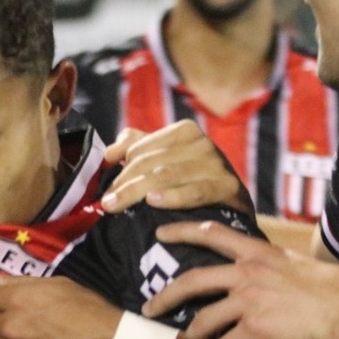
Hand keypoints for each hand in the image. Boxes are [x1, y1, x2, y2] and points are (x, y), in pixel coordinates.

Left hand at [100, 121, 251, 213]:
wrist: (234, 206)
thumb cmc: (192, 182)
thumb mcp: (165, 161)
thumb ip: (137, 149)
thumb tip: (110, 152)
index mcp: (184, 131)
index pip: (140, 148)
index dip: (119, 169)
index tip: (105, 189)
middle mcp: (202, 143)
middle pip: (151, 162)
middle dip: (124, 183)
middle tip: (106, 204)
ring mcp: (216, 163)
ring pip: (167, 176)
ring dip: (136, 192)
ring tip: (115, 206)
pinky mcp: (228, 186)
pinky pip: (195, 192)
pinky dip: (174, 197)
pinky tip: (153, 202)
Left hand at [145, 220, 338, 338]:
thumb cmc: (334, 291)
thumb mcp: (299, 266)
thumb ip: (276, 266)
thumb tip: (269, 270)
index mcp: (259, 253)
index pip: (212, 233)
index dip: (182, 229)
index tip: (159, 228)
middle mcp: (248, 274)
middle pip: (193, 280)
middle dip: (165, 295)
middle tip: (148, 307)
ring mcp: (250, 301)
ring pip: (203, 319)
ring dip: (189, 334)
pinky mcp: (255, 329)